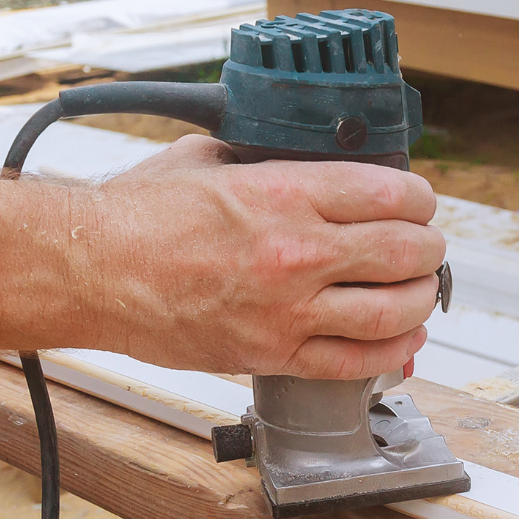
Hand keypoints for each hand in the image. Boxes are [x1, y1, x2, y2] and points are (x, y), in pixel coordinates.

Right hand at [85, 139, 444, 379]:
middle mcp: (297, 250)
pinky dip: (393, 354)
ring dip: (419, 301)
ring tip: (418, 292)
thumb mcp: (208, 157)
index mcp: (286, 191)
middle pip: (407, 252)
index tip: (418, 203)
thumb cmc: (137, 214)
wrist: (91, 270)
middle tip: (424, 247)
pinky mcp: (271, 354)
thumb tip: (297, 155)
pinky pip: (356, 362)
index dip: (420, 198)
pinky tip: (404, 341)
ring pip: (394, 312)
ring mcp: (287, 308)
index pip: (394, 193)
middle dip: (427, 249)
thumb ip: (264, 157)